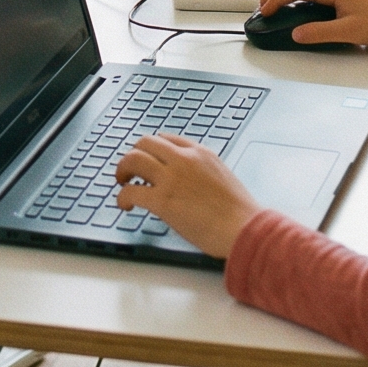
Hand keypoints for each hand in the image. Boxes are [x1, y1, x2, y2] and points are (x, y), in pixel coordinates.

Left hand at [112, 132, 260, 259]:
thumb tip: (187, 181)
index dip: (152, 149)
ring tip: (123, 183)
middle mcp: (184, 160)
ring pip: (133, 159)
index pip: (166, 138)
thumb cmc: (239, 211)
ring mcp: (172, 179)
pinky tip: (125, 205)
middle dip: (133, 155)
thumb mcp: (223, 176)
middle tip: (129, 171)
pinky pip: (131, 191)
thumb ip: (202, 171)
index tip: (147, 159)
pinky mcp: (163, 201)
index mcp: (200, 153)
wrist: (245, 227)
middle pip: (144, 142)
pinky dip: (122, 197)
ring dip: (122, 170)